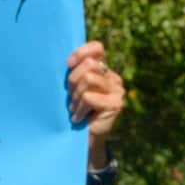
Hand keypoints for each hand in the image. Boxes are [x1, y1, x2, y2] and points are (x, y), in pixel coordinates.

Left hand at [66, 40, 124, 159]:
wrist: (83, 137)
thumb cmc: (74, 107)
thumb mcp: (72, 85)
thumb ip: (75, 69)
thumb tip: (68, 58)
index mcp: (103, 70)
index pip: (97, 48)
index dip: (80, 53)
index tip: (68, 64)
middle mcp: (113, 78)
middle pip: (88, 65)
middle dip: (73, 80)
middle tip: (70, 96)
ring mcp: (117, 91)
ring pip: (88, 79)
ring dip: (75, 96)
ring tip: (74, 107)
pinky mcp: (116, 105)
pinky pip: (89, 97)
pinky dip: (79, 109)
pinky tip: (79, 118)